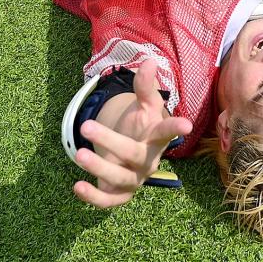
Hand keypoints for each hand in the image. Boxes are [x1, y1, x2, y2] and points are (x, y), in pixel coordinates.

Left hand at [74, 60, 192, 208]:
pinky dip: (93, 197)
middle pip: (134, 153)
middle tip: (87, 125)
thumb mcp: (143, 104)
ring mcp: (135, 179)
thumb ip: (144, 86)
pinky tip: (76, 186)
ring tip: (80, 154)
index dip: (176, 128)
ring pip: (120, 177)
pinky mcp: (120, 195)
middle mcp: (149, 160)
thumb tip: (149, 61)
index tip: (186, 125)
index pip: (168, 131)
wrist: (130, 152)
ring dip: (99, 167)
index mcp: (157, 137)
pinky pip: (108, 201)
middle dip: (111, 141)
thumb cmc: (140, 125)